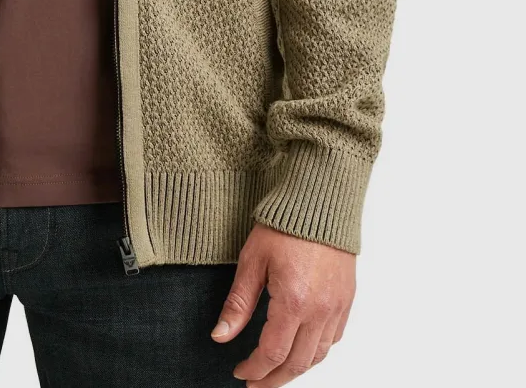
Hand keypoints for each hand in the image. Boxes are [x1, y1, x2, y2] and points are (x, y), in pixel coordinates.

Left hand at [210, 223, 355, 385]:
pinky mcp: (347, 299)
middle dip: (274, 379)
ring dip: (297, 369)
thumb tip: (221, 336)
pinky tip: (303, 349)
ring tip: (276, 372)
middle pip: (297, 363)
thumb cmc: (284, 224)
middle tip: (256, 383)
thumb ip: (238, 303)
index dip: (254, 369)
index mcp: (294, 302)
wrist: (319, 199)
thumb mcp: (252, 260)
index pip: (272, 353)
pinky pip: (334, 338)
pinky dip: (317, 351)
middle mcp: (320, 310)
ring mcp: (337, 306)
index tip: (240, 372)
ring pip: (319, 355)